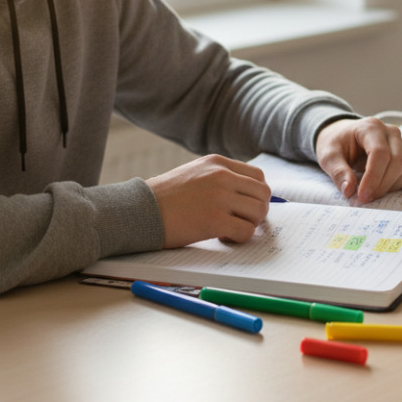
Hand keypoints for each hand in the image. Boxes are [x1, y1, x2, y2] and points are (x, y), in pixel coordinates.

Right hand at [146, 155, 271, 248]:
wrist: (138, 210)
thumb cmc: (163, 198)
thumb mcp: (194, 174)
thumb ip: (220, 179)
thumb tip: (248, 197)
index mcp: (217, 163)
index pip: (258, 176)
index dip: (256, 195)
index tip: (246, 207)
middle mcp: (222, 176)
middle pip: (263, 194)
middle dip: (257, 211)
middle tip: (240, 222)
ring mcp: (220, 197)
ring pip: (259, 212)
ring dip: (249, 225)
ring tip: (229, 229)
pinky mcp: (215, 220)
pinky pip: (246, 231)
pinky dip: (240, 238)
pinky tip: (223, 238)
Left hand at [315, 117, 401, 202]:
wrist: (344, 137)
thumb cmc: (337, 144)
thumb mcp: (329, 156)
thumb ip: (338, 172)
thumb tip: (349, 190)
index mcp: (371, 127)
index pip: (380, 153)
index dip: (373, 177)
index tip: (362, 196)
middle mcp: (391, 133)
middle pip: (397, 163)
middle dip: (382, 186)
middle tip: (365, 199)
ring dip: (391, 188)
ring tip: (371, 193)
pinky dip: (401, 186)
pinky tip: (383, 189)